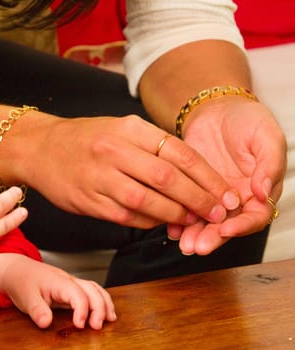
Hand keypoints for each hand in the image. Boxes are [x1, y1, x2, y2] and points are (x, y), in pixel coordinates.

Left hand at [0, 254, 115, 329]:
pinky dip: (101, 300)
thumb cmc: (22, 281)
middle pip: (92, 290)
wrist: (17, 269)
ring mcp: (72, 283)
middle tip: (97, 326)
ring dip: (105, 303)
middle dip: (99, 307)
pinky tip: (105, 311)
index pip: (78, 294)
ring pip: (95, 288)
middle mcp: (69, 280)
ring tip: (110, 319)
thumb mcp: (25, 297)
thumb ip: (37, 309)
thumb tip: (46, 322)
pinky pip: (92, 291)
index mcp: (58, 282)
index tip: (79, 325)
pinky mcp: (72, 288)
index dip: (82, 310)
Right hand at [27, 115, 239, 227]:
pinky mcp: (88, 200)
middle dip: (198, 198)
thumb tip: (190, 173)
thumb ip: (152, 146)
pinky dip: (149, 222)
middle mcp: (114, 150)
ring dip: (175, 214)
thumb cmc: (85, 138)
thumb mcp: (119, 128)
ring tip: (191, 219)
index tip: (224, 192)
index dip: (207, 176)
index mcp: (128, 128)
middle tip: (217, 212)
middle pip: (167, 178)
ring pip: (147, 201)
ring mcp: (99, 177)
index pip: (178, 152)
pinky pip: (126, 216)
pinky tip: (160, 222)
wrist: (39, 148)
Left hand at [169, 97, 286, 254]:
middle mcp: (236, 199)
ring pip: (204, 222)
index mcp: (259, 191)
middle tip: (197, 246)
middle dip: (212, 237)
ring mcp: (212, 196)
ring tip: (182, 243)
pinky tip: (169, 227)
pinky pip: (185, 207)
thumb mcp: (266, 136)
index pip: (255, 217)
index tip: (226, 228)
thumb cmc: (247, 120)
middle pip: (227, 226)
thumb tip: (264, 192)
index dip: (242, 226)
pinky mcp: (191, 189)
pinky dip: (177, 219)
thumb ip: (269, 164)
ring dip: (194, 234)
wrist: (217, 110)